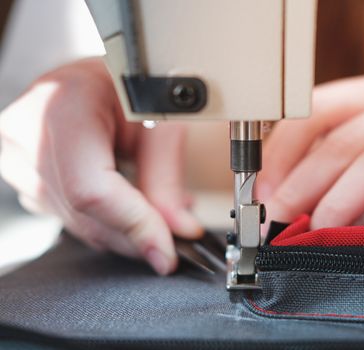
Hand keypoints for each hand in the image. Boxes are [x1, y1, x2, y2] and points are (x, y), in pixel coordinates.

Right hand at [0, 58, 202, 274]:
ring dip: (122, 229)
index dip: (134, 225)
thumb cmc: (127, 86)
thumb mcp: (159, 121)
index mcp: (64, 104)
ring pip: (77, 224)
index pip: (92, 188)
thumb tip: (178, 230)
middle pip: (85, 213)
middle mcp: (26, 131)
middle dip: (136, 234)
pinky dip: (104, 221)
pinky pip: (67, 217)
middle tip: (173, 237)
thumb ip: (167, 178)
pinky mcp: (20, 175)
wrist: (94, 77)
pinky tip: (126, 203)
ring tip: (155, 207)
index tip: (166, 250)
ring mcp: (16, 156)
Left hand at [258, 67, 363, 230]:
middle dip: (299, 182)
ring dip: (334, 201)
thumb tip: (283, 197)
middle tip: (274, 217)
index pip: (318, 107)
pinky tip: (357, 238)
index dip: (281, 150)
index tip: (259, 187)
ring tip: (309, 231)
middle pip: (344, 137)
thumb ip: (342, 163)